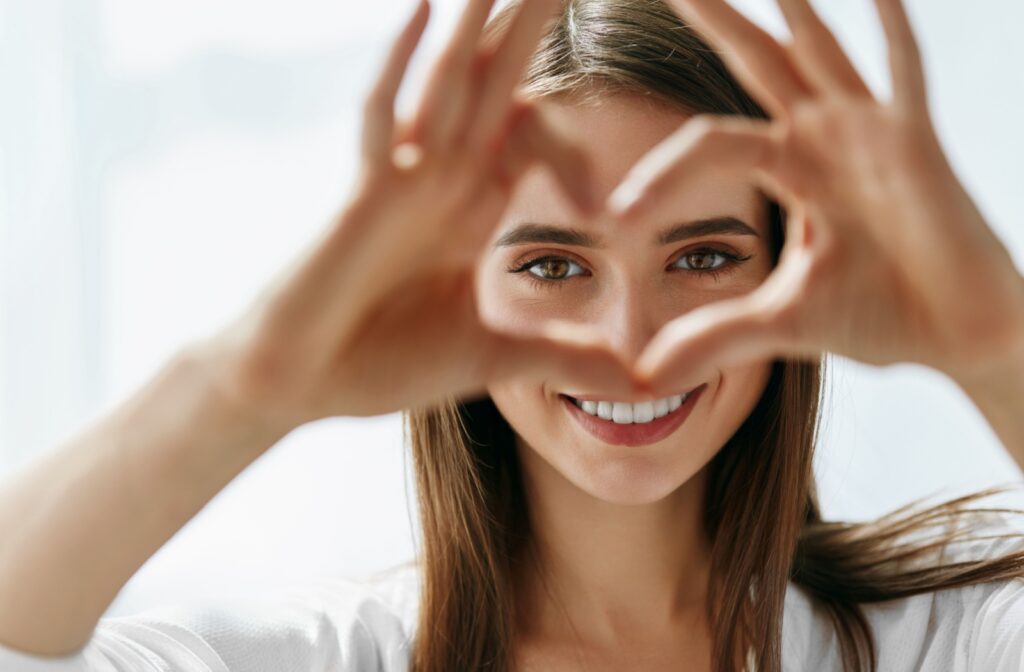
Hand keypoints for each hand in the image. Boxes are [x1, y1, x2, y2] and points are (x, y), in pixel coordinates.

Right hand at [202, 0, 638, 427]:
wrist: (298, 385)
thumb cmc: (380, 364)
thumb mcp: (494, 359)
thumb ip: (564, 359)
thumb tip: (641, 385)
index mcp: (472, 209)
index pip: (527, 133)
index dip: (565, 100)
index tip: (606, 59)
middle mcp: (441, 181)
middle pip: (495, 85)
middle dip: (531, 25)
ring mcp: (401, 181)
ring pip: (449, 83)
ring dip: (481, 22)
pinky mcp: (363, 195)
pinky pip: (383, 117)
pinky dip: (401, 65)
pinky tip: (425, 8)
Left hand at [606, 0, 1023, 393]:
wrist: (958, 337)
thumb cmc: (881, 316)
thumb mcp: (781, 323)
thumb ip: (713, 338)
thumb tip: (642, 377)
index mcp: (788, 169)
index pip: (706, 146)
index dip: (660, 176)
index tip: (615, 217)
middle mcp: (823, 138)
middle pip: (754, 62)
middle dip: (713, 17)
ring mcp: (870, 133)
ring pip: (818, 51)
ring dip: (790, 6)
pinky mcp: (916, 144)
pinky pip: (904, 75)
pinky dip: (891, 33)